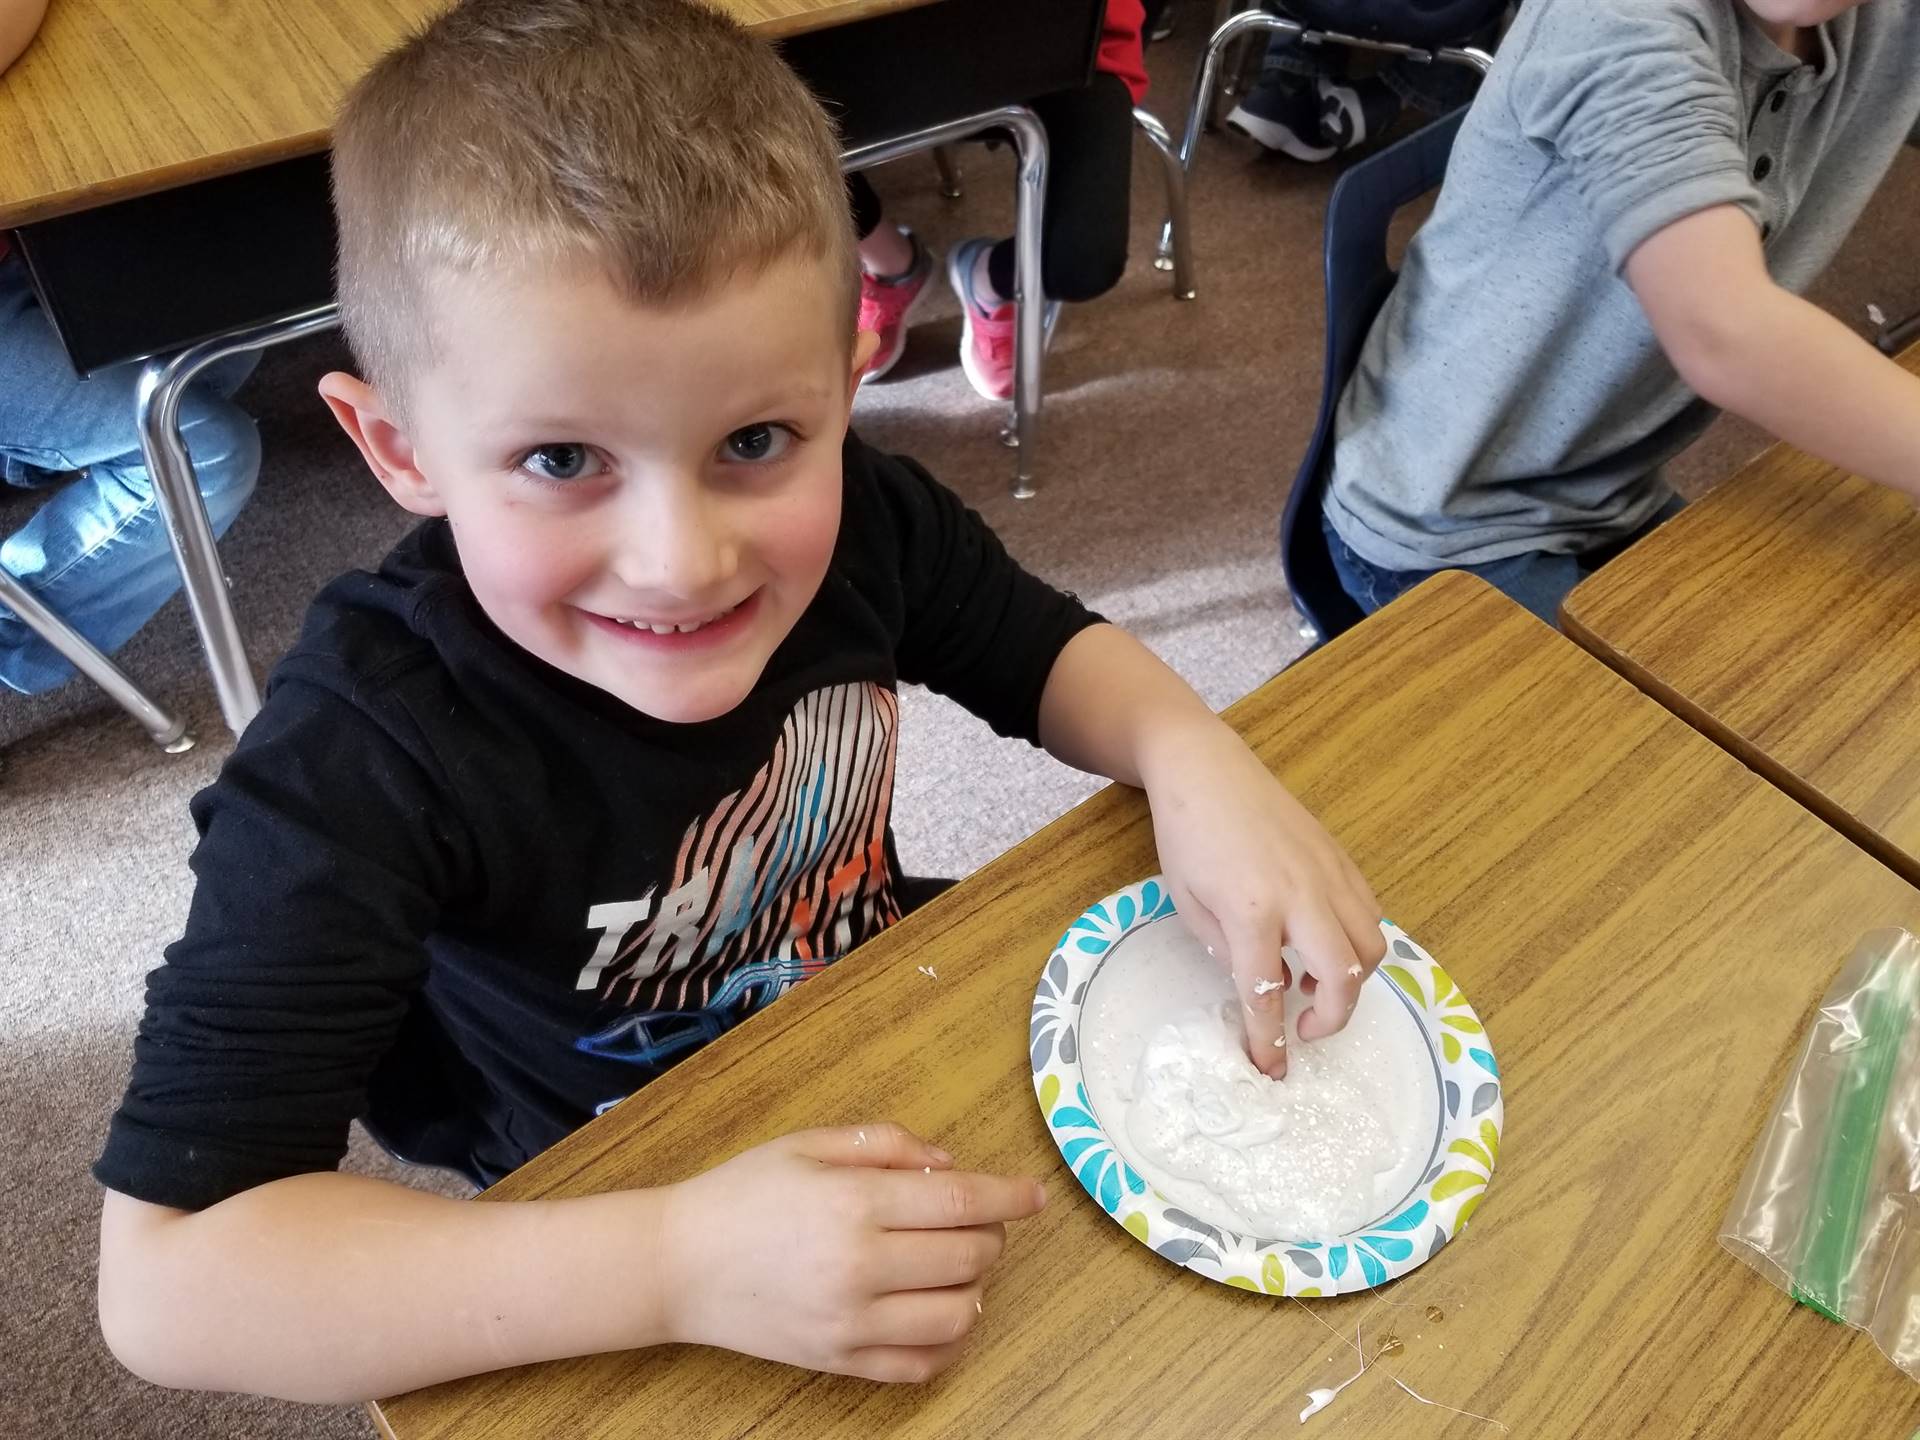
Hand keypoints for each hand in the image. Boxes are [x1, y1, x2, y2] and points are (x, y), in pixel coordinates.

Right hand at [657, 1124, 1046, 1380]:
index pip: (961, 1203)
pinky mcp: (839, 1361)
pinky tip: (941, 1312)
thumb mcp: (809, 1144)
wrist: (676, 1264)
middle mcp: (859, 1265)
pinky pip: (920, 1364)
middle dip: (990, 1235)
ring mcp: (851, 1321)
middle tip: (978, 1221)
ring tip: (958, 1265)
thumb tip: (951, 1164)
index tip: (1034, 1194)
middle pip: (968, 1257)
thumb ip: (886, 1144)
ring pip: (957, 1314)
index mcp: (854, 1202)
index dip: (1009, 1197)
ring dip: (975, 1287)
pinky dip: (948, 1341)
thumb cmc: (742, 1193)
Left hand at [1141, 720, 1385, 1077]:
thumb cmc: (1186, 836)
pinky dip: (1357, 942)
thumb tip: (1266, 986)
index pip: (1268, 993)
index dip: (1271, 1041)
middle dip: (1333, 1018)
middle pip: (1346, 976)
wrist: (1205, 770)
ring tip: (1312, 982)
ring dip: (1352, 980)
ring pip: (1372, 947)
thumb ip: (1227, 953)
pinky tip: (1321, 943)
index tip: (1272, 1069)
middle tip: (1305, 1028)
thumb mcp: (1188, 905)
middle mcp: (1301, 895)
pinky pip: (1370, 914)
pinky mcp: (1342, 858)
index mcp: (1251, 910)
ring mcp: (1328, 874)